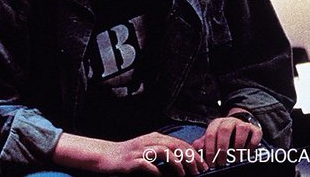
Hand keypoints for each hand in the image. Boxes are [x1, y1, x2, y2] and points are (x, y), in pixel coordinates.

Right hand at [53, 131, 208, 175]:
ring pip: (165, 152)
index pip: (180, 143)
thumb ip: (164, 154)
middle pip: (176, 146)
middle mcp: (150, 141)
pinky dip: (158, 171)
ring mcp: (141, 150)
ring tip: (183, 175)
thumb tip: (184, 163)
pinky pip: (149, 165)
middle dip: (190, 159)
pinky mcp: (133, 161)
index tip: (202, 165)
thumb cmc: (130, 156)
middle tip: (198, 171)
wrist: (107, 156)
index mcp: (156, 137)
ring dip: (177, 164)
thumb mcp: (149, 151)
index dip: (193, 154)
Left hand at [191, 109, 261, 167]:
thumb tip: (193, 152)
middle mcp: (229, 121)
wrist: (239, 128)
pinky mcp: (255, 129)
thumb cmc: (222, 137)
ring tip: (234, 159)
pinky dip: (251, 145)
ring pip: (241, 129)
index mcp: (216, 123)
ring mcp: (243, 124)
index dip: (210, 149)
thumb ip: (202, 144)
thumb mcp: (212, 139)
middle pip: (225, 130)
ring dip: (237, 146)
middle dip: (222, 148)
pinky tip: (246, 154)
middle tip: (221, 163)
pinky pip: (255, 134)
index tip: (211, 163)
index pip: (211, 134)